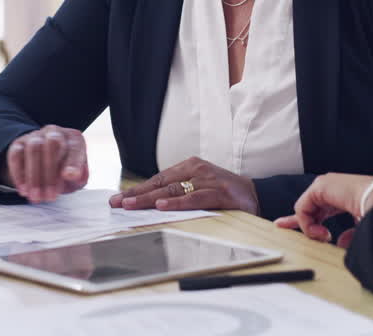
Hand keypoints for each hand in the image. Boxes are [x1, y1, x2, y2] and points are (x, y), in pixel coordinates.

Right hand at [0, 125, 88, 203]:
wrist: (45, 162)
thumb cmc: (65, 170)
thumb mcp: (77, 176)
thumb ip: (79, 176)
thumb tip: (72, 175)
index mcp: (73, 138)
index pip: (74, 147)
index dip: (73, 162)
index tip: (70, 177)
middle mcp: (55, 132)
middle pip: (52, 145)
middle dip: (50, 173)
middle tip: (49, 196)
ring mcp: (35, 136)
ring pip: (33, 149)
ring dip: (34, 176)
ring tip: (36, 197)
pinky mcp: (18, 143)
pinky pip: (16, 155)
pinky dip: (19, 174)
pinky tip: (23, 190)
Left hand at [107, 157, 259, 214]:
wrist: (256, 194)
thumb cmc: (223, 192)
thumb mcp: (198, 187)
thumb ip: (179, 191)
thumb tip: (151, 203)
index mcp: (189, 166)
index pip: (158, 179)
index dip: (137, 189)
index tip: (118, 199)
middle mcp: (196, 169)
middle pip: (161, 184)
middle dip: (136, 194)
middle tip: (116, 203)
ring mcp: (208, 180)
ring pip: (173, 190)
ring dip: (149, 199)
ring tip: (130, 204)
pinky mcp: (219, 192)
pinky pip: (195, 198)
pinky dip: (178, 203)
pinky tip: (162, 206)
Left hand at [274, 173, 372, 244]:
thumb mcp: (362, 228)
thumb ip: (350, 235)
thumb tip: (340, 242)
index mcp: (344, 196)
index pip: (322, 207)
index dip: (312, 220)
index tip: (312, 233)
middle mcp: (334, 188)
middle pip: (307, 205)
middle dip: (295, 219)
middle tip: (281, 225)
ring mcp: (326, 185)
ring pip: (305, 209)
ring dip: (311, 228)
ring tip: (324, 237)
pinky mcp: (320, 186)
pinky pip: (303, 208)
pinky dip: (308, 223)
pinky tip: (321, 232)